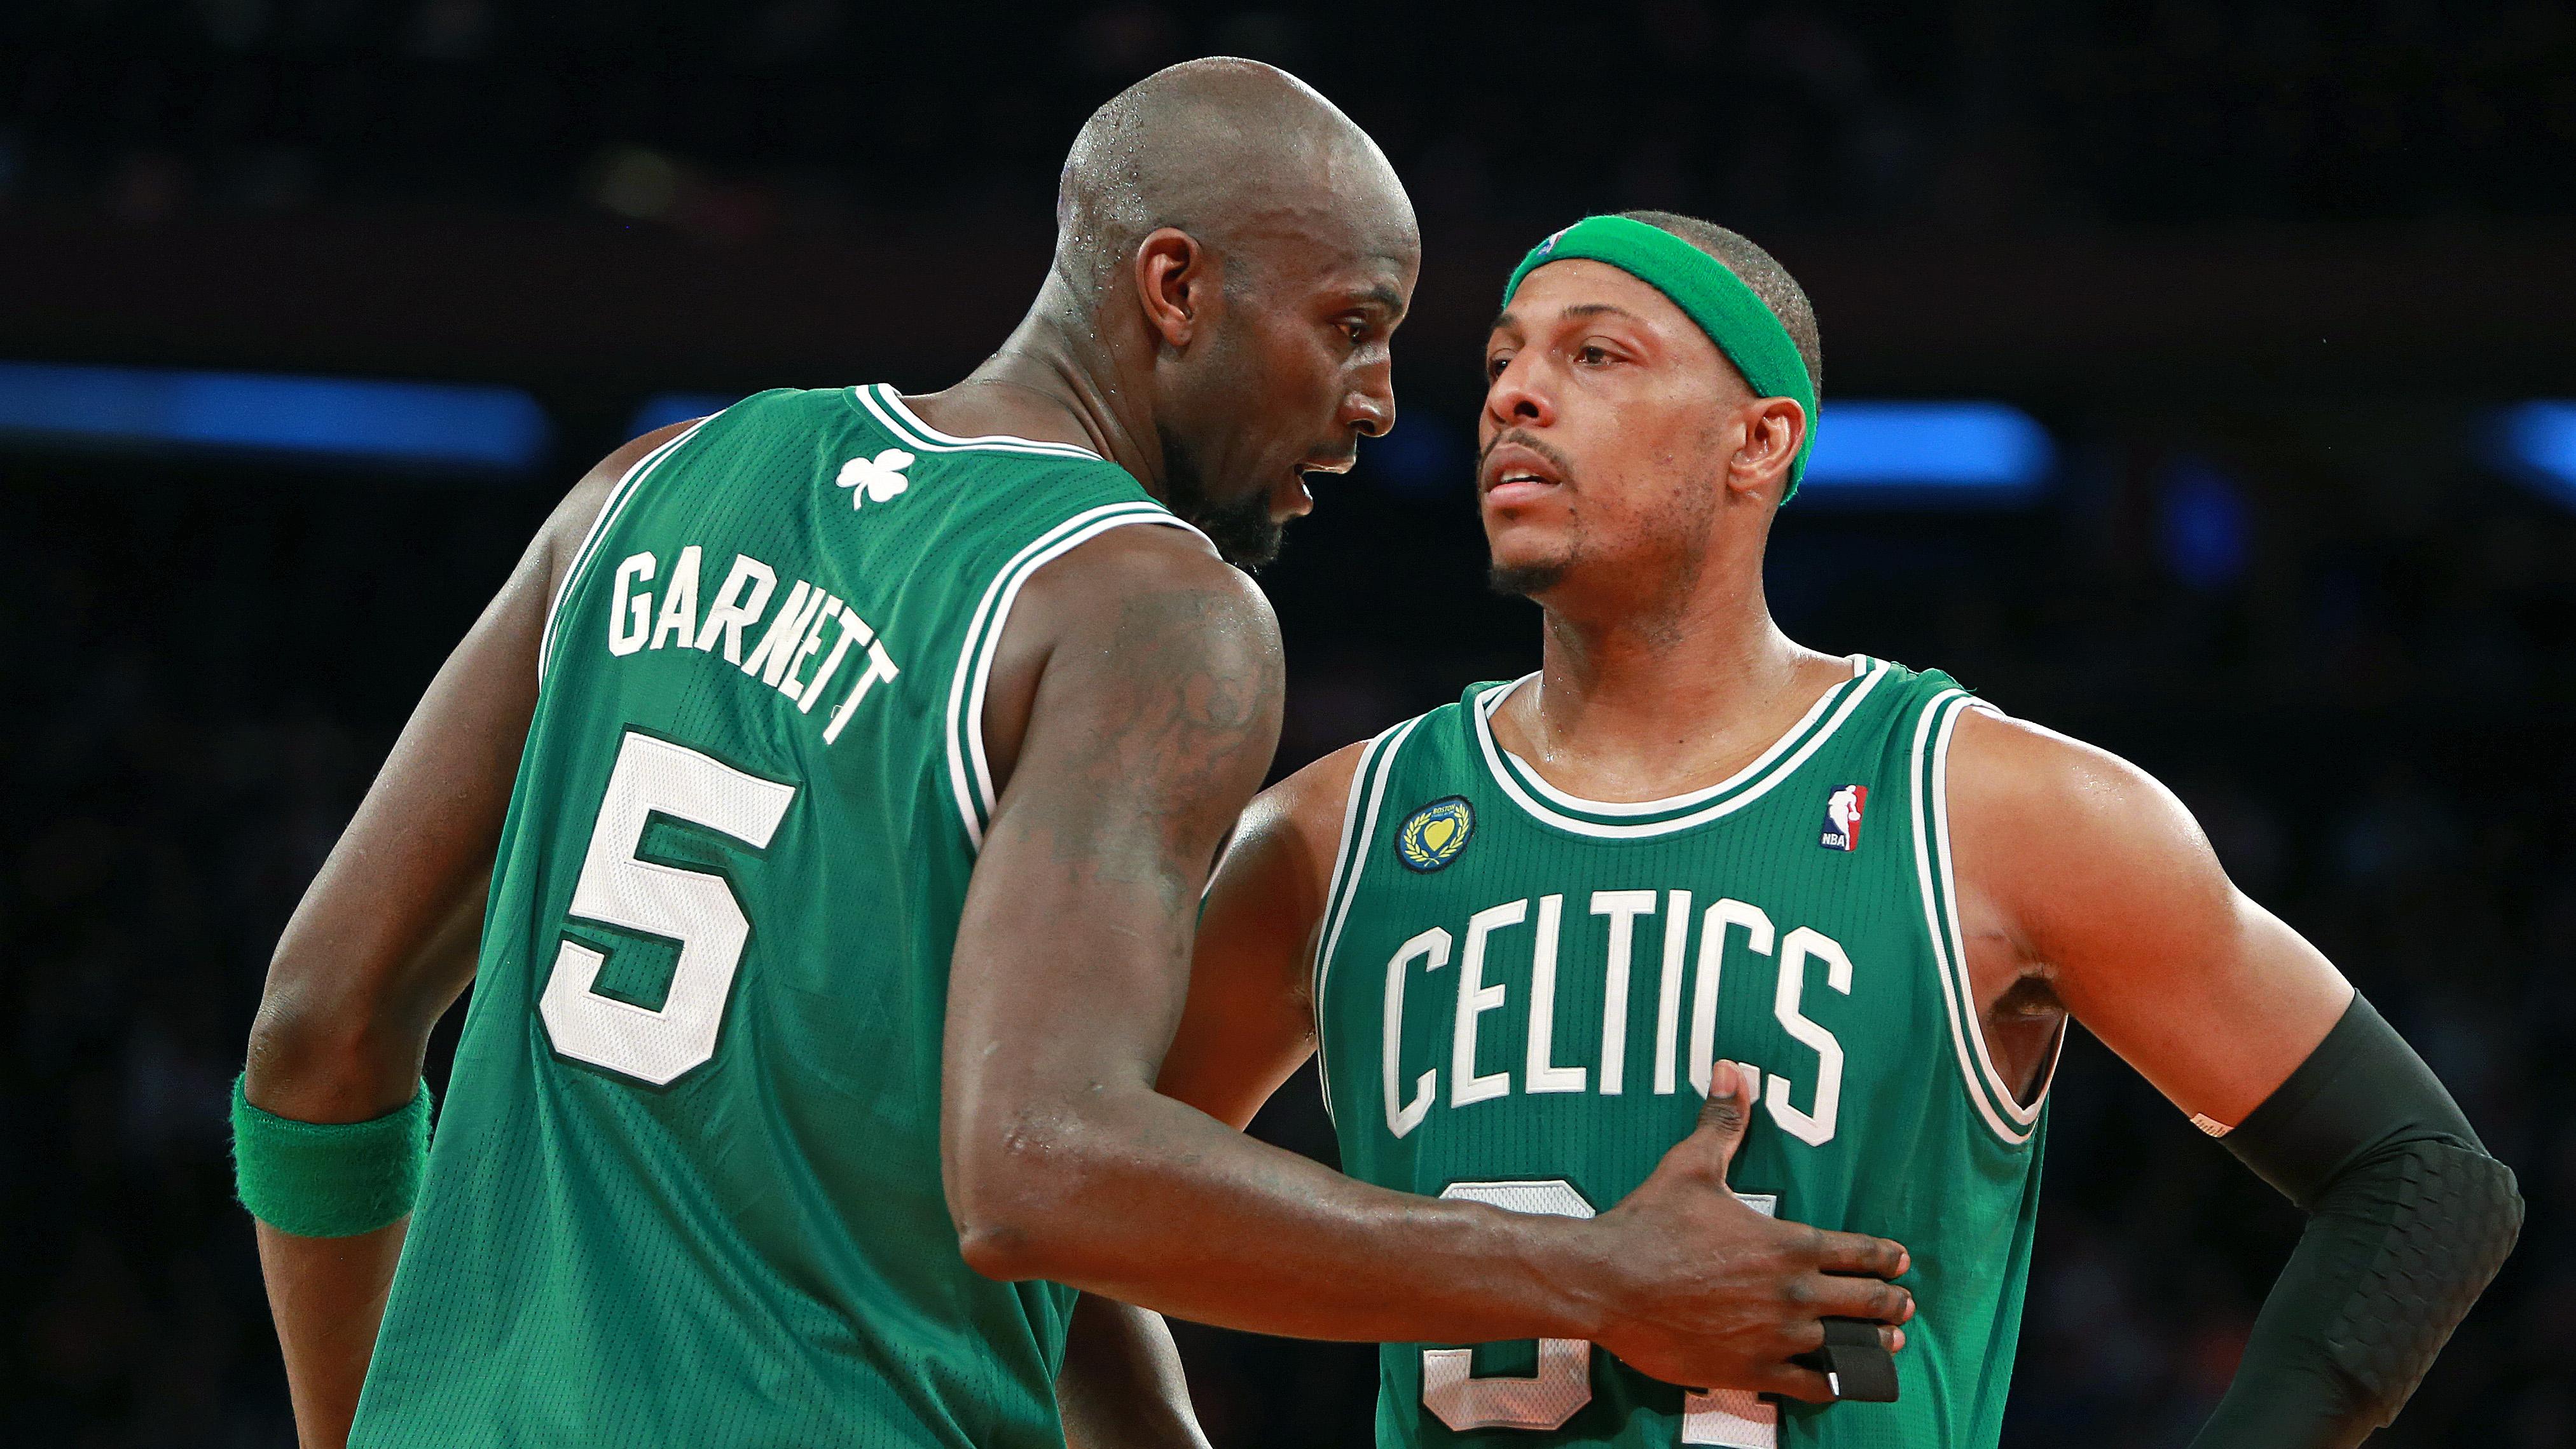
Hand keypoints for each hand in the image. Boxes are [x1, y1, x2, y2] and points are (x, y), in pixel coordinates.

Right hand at [1577, 1061, 1913, 1402]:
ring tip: (1887, 1345)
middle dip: (1891, 1304)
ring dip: (1873, 1346)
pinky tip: (1838, 1382)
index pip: (1860, 1252)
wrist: (1607, 1282)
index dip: (1886, 1257)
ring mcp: (1775, 1338)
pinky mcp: (1750, 1372)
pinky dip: (1829, 1384)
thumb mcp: (1690, 1166)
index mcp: (1788, 1244)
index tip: (1900, 1261)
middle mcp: (1793, 1294)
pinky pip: (1808, 1386)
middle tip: (1904, 1305)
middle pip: (1867, 1304)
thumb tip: (1732, 1070)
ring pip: (1846, 1348)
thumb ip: (1722, 1124)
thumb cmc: (1650, 1222)